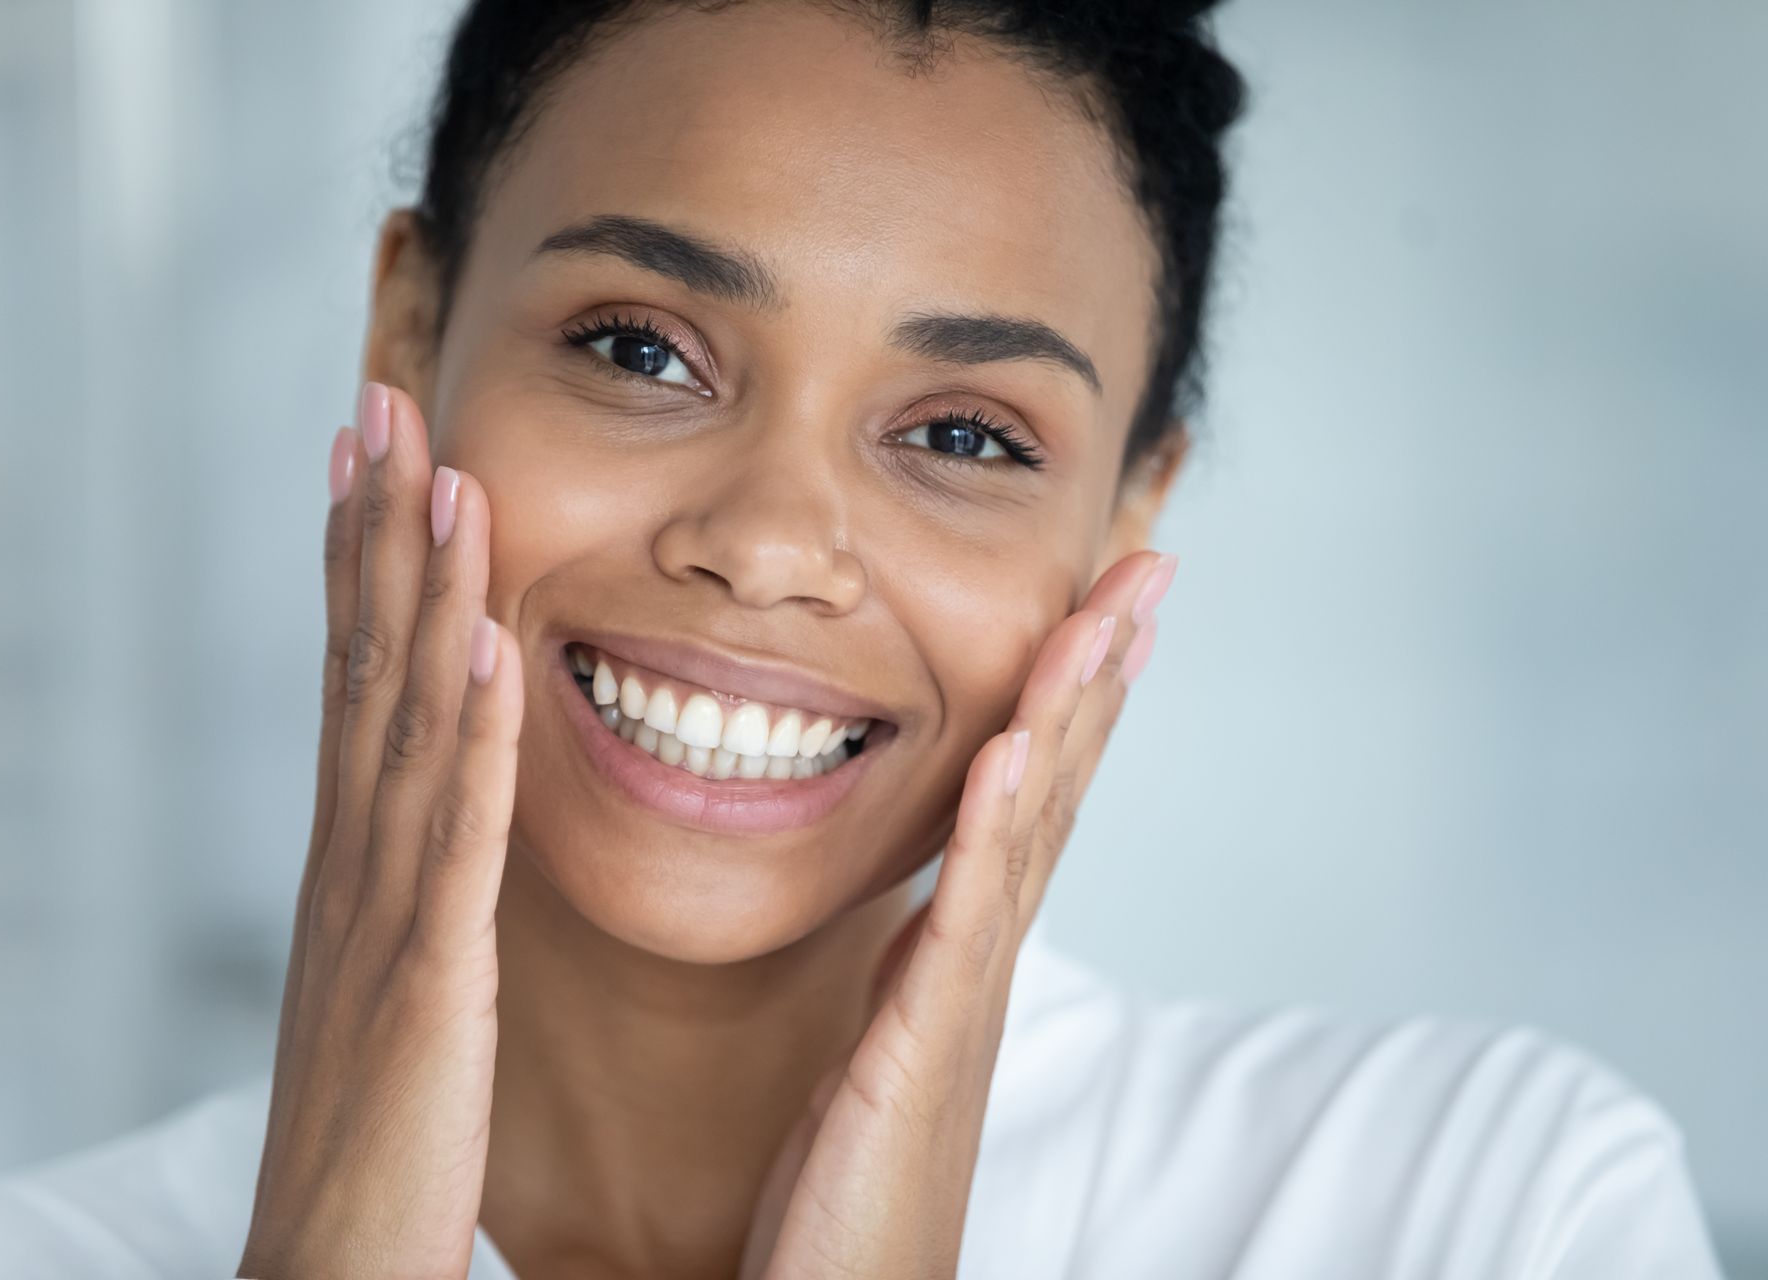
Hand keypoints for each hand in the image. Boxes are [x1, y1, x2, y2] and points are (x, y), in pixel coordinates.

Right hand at [238, 384, 521, 1279]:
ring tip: (441, 474)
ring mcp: (380, 920)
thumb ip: (413, 889)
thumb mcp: (392, 983)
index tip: (374, 454)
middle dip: (372, 533)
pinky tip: (486, 648)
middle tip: (382, 403)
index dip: (361, 562)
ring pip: (400, 726)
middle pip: (361, 670)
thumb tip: (437, 806)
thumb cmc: (376, 1138)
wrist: (330, 1270)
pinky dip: (467, 738)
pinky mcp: (425, 986)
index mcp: (353, 867)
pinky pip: (453, 843)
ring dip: (419, 595)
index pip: (356, 682)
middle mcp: (351, 869)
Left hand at [739, 552, 1171, 1279]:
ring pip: (1029, 832)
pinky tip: (1015, 744)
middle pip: (1058, 791)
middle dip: (1102, 674)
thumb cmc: (847, 1204)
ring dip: (1071, 713)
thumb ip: (903, 975)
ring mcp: (961, 1004)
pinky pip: (966, 919)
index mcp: (957, 957)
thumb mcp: (878, 1053)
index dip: (1069, 697)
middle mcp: (978, 966)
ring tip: (1107, 610)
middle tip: (1148, 566)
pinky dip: (995, 826)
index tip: (1098, 601)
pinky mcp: (921, 1051)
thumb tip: (919, 913)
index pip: (1025, 799)